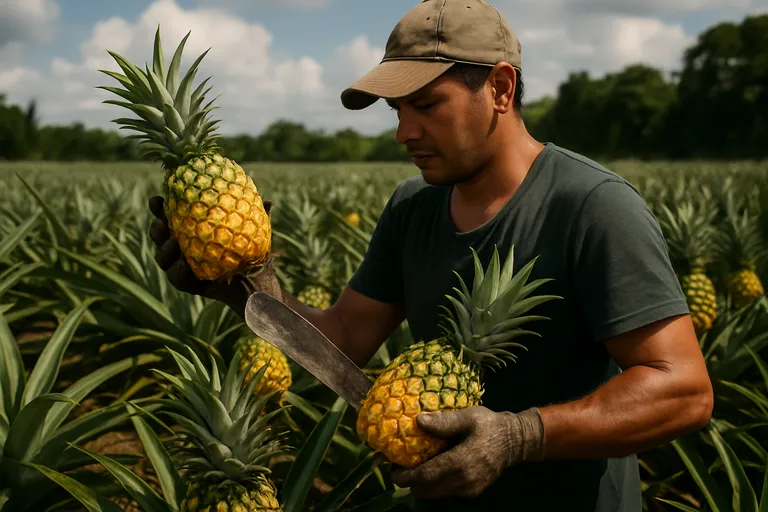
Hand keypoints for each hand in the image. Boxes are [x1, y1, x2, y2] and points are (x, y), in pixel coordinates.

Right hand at [148, 196, 282, 311]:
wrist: (257, 286)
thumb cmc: (253, 254)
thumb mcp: (256, 234)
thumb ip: (259, 218)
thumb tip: (268, 201)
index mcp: (192, 229)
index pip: (170, 215)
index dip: (160, 207)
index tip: (159, 198)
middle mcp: (182, 246)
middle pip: (160, 235)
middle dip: (156, 227)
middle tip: (162, 223)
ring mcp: (183, 266)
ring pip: (163, 257)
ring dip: (163, 249)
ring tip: (172, 243)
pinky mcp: (189, 284)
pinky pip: (176, 278)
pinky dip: (177, 271)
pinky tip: (182, 265)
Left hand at [389, 406, 545, 499]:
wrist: (515, 441)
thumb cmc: (490, 425)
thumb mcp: (468, 417)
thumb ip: (444, 422)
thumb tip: (418, 420)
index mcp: (462, 462)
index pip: (426, 476)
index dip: (406, 476)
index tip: (392, 469)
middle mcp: (465, 481)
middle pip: (426, 490)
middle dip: (410, 481)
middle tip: (399, 466)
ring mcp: (469, 489)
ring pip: (435, 494)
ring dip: (421, 484)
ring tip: (413, 466)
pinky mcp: (472, 492)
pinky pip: (445, 492)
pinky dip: (434, 484)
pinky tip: (432, 467)